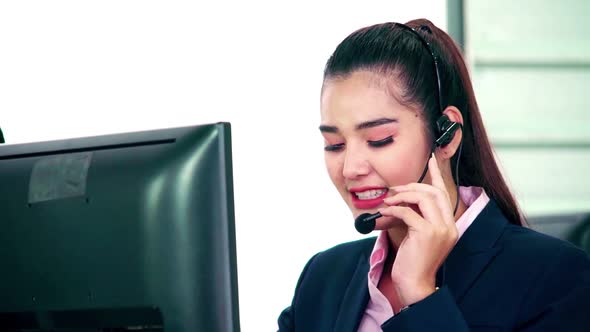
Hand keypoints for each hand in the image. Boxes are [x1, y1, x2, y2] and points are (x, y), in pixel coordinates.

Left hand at [377, 153, 458, 306]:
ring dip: (403, 195)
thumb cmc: (412, 262)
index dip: (437, 175)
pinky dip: (395, 209)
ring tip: (388, 201)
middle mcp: (449, 226)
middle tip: (394, 190)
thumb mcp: (417, 237)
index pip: (445, 194)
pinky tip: (385, 212)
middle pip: (434, 192)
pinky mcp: (427, 234)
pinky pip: (409, 212)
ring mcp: (440, 230)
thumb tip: (399, 199)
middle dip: (412, 186)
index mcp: (449, 226)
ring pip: (424, 198)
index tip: (431, 159)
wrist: (413, 285)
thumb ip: (415, 217)